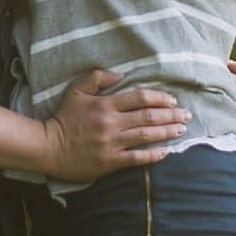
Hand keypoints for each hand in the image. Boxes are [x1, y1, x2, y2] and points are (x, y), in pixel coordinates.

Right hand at [41, 70, 185, 180]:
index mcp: (105, 104)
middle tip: (186, 115)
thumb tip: (121, 74)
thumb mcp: (77, 91)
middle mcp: (111, 123)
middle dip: (170, 115)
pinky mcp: (110, 162)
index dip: (159, 97)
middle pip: (148, 116)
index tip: (172, 100)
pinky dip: (153, 155)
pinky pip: (137, 158)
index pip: (139, 98)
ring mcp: (112, 143)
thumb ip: (98, 78)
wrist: (48, 147)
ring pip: (146, 136)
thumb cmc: (63, 118)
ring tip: (181, 129)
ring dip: (167, 132)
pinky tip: (167, 152)